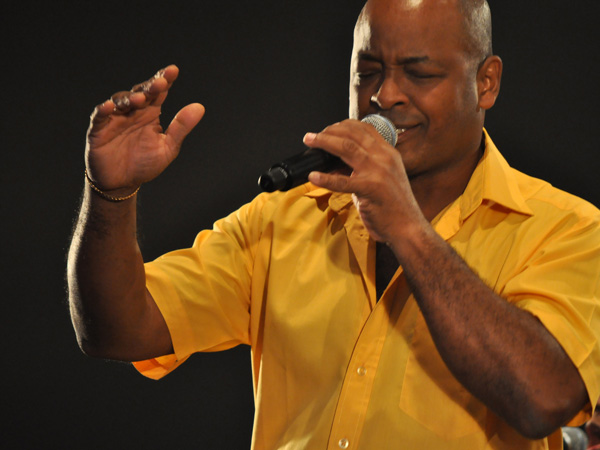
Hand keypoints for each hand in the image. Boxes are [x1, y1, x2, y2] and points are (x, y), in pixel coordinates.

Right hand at [85, 65, 204, 193]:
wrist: (123, 184)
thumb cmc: (145, 164)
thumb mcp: (167, 147)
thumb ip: (181, 127)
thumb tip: (199, 107)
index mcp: (151, 114)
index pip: (158, 92)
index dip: (165, 80)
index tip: (173, 71)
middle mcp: (133, 112)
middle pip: (140, 92)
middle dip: (149, 87)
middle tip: (160, 83)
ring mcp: (115, 119)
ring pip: (120, 101)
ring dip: (129, 98)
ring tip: (140, 100)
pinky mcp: (98, 130)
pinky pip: (99, 117)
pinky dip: (103, 110)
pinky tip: (110, 107)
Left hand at [305, 119, 425, 243]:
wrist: (408, 228)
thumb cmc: (392, 207)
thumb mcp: (378, 180)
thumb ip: (359, 170)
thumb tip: (332, 167)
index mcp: (388, 153)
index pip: (365, 129)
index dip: (343, 125)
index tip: (328, 129)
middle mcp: (385, 157)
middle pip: (353, 134)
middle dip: (329, 131)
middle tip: (312, 136)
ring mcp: (379, 172)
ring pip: (347, 148)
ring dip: (325, 142)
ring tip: (309, 141)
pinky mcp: (371, 189)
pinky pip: (343, 181)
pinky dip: (326, 178)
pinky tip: (313, 176)